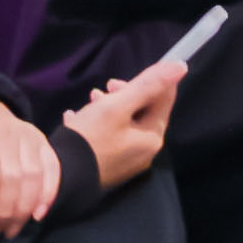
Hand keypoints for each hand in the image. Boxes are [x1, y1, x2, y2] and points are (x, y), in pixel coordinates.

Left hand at [0, 89, 66, 232]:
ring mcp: (28, 135)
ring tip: (12, 231)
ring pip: (34, 176)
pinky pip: (52, 169)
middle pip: (13, 176)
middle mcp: (7, 131)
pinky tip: (38, 215)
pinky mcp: (42, 141)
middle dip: (5, 210)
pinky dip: (48, 194)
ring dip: (25, 208)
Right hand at [71, 57, 184, 192]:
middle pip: (143, 112)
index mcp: (152, 136)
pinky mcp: (111, 167)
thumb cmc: (91, 137)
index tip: (116, 80)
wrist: (62, 175)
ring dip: (108, 107)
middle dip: (124, 95)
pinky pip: (110, 138)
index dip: (146, 81)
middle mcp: (145, 152)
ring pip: (125, 124)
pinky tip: (77, 119)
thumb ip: (148, 84)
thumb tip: (180, 67)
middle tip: (100, 91)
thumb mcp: (118, 105)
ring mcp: (128, 162)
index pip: (164, 99)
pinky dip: (98, 124)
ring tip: (89, 102)